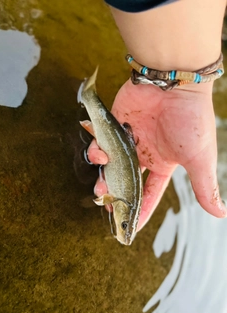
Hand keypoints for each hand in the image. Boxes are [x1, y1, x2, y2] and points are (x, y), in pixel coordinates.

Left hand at [87, 79, 226, 231]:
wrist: (175, 83)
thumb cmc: (191, 121)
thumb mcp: (200, 159)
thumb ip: (205, 187)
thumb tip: (221, 214)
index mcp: (163, 164)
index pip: (150, 193)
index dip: (141, 210)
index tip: (130, 228)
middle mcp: (145, 153)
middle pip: (125, 180)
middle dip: (116, 194)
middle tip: (106, 204)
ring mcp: (130, 138)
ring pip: (111, 163)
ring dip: (103, 175)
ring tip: (100, 186)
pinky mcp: (116, 122)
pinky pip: (102, 140)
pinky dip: (97, 150)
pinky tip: (99, 155)